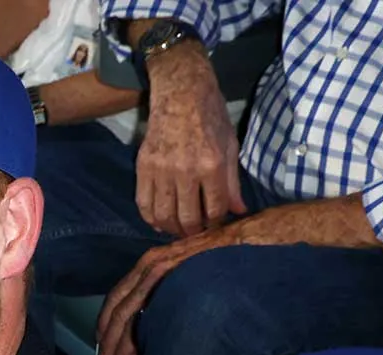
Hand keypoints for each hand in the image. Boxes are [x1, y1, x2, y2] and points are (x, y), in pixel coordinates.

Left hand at [95, 196, 375, 354]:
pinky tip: (135, 327)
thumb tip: (195, 327)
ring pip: (139, 285)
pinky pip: (162, 274)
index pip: (140, 288)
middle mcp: (180, 250)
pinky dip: (143, 300)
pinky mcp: (202, 249)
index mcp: (185, 259)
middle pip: (132, 288)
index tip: (115, 345)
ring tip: (116, 353)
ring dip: (123, 321)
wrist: (308, 228)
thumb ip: (211, 293)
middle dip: (114, 324)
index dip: (123, 316)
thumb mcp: (234, 279)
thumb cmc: (279, 254)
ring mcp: (190, 247)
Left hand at [96, 225, 238, 354]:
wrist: (246, 240)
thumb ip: (170, 292)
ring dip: (119, 337)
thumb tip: (156, 322)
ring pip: (125, 309)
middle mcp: (148, 263)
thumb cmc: (224, 258)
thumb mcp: (188, 275)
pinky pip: (142, 306)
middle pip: (117, 304)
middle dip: (109, 335)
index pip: (120, 294)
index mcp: (151, 263)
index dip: (108, 319)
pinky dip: (135, 330)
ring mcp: (156, 266)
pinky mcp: (168, 272)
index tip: (105, 339)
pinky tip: (135, 348)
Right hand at [135, 44, 246, 235]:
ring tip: (178, 230)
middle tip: (196, 232)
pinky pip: (143, 202)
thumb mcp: (230, 146)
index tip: (215, 225)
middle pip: (188, 218)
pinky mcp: (143, 166)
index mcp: (212, 165)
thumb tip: (238, 211)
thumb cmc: (210, 116)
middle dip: (193, 231)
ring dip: (171, 229)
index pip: (214, 209)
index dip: (215, 223)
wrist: (180, 92)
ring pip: (164, 215)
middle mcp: (185, 170)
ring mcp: (161, 169)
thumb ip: (232, 182)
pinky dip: (150, 218)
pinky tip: (159, 221)